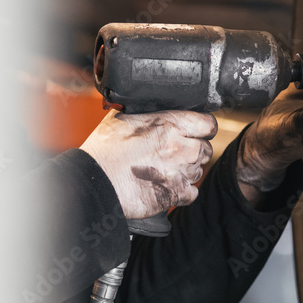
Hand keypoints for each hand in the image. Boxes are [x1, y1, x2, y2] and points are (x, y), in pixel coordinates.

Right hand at [80, 110, 216, 218]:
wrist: (94, 182)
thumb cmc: (105, 149)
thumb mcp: (126, 117)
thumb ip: (150, 112)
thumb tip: (158, 108)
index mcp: (171, 123)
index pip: (208, 123)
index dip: (202, 128)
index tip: (195, 131)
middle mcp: (181, 146)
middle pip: (206, 148)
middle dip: (195, 150)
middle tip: (177, 153)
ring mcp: (180, 171)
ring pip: (199, 170)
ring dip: (188, 170)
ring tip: (166, 169)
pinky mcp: (176, 193)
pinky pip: (193, 192)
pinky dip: (183, 191)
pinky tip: (168, 185)